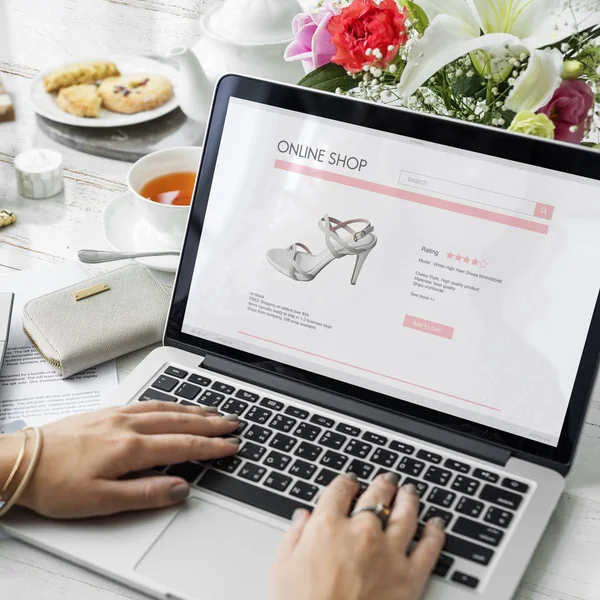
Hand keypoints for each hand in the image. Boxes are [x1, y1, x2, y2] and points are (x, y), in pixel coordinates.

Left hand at [10, 401, 238, 518]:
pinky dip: (170, 403)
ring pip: (166, 408)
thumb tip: (180, 489)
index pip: (183, 445)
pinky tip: (173, 405)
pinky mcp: (107, 412)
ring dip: (193, 410)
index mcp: (131, 448)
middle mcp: (128, 426)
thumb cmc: (55, 483)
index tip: (232, 446)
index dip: (211, 447)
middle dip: (211, 423)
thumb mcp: (101, 502)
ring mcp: (117, 415)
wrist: (19, 461)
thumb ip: (146, 494)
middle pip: (180, 421)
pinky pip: (148, 402)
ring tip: (213, 412)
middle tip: (233, 422)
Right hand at [272, 473, 445, 599]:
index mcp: (328, 526)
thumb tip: (302, 517)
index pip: (340, 490)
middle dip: (382, 484)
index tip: (349, 481)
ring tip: (410, 493)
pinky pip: (429, 548)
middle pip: (376, 495)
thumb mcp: (283, 567)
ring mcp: (389, 552)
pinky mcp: (409, 577)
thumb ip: (294, 536)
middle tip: (387, 480)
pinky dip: (435, 533)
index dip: (346, 482)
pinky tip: (436, 525)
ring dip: (409, 499)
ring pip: (406, 513)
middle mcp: (361, 532)